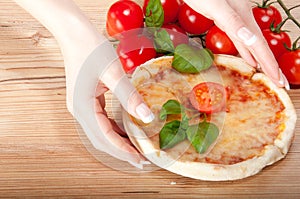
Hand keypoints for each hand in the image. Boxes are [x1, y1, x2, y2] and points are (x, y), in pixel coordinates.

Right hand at [14, 0, 153, 168]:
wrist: (74, 33)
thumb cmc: (90, 49)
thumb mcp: (113, 73)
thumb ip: (129, 97)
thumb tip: (147, 118)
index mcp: (82, 107)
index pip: (105, 138)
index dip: (123, 151)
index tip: (141, 160)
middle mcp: (79, 111)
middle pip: (102, 140)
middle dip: (122, 152)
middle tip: (142, 160)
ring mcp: (81, 106)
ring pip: (101, 133)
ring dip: (119, 142)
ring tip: (137, 149)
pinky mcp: (86, 100)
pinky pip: (101, 121)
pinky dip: (114, 130)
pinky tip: (127, 130)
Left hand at [183, 0, 289, 88]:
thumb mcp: (215, 5)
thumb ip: (232, 21)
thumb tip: (250, 39)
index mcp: (243, 15)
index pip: (259, 44)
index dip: (269, 63)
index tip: (278, 80)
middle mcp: (242, 17)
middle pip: (259, 45)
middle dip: (270, 65)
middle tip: (279, 82)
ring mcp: (235, 18)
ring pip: (251, 43)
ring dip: (260, 60)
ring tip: (268, 74)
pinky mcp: (226, 18)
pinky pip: (240, 39)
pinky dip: (246, 51)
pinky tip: (249, 58)